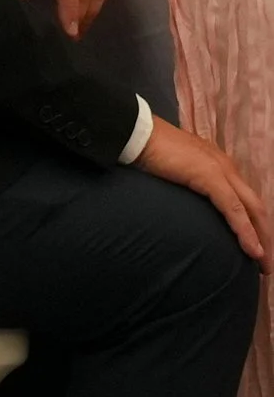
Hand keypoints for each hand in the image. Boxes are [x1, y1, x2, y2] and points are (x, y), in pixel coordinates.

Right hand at [140, 116, 270, 266]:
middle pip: (256, 206)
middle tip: (265, 264)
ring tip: (263, 264)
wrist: (136, 132)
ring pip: (252, 209)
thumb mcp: (176, 170)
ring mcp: (220, 170)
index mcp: (217, 164)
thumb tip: (189, 204)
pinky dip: (245, 231)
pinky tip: (252, 250)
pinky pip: (234, 209)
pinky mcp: (210, 176)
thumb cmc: (148, 150)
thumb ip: (188, 183)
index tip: (253, 247)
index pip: (244, 198)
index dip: (253, 223)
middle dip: (264, 235)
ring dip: (262, 238)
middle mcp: (225, 166)